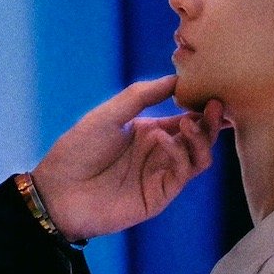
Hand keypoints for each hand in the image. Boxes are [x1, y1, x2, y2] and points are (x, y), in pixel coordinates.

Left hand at [32, 78, 222, 241]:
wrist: (57, 192)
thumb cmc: (77, 151)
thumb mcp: (108, 114)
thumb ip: (141, 96)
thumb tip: (175, 78)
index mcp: (148, 132)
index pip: (186, 118)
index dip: (201, 107)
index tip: (212, 91)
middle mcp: (159, 153)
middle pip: (199, 138)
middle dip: (211, 122)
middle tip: (216, 105)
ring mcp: (161, 175)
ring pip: (199, 157)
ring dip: (201, 138)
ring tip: (190, 122)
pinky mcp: (159, 195)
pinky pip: (183, 173)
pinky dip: (179, 153)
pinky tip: (162, 138)